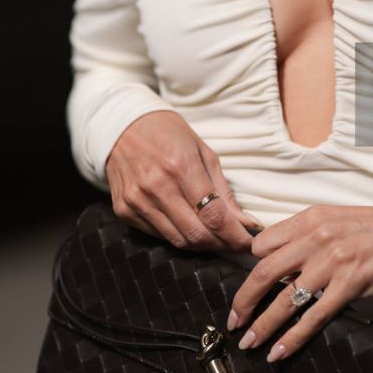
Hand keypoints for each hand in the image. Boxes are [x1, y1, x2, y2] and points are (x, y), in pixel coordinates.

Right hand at [106, 110, 261, 253]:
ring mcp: (137, 201)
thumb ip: (223, 189)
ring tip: (218, 240)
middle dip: (222, 245)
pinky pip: (158, 235)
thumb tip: (245, 222)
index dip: (235, 236)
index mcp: (181, 166)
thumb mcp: (204, 152)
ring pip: (177, 240)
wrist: (122, 127)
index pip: (213, 215)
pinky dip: (178, 236)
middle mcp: (157, 187)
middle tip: (236, 245)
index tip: (249, 243)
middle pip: (196, 234)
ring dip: (202, 245)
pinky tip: (190, 229)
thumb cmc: (170, 135)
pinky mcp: (124, 211)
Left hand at [226, 204, 372, 362]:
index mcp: (310, 218)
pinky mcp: (350, 284)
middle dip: (244, 300)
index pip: (264, 244)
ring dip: (262, 324)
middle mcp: (317, 237)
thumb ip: (306, 235)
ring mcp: (333, 262)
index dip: (251, 267)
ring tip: (249, 342)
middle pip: (265, 272)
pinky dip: (292, 338)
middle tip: (234, 320)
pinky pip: (312, 317)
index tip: (247, 287)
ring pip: (285, 299)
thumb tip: (278, 261)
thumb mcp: (335, 219)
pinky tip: (278, 352)